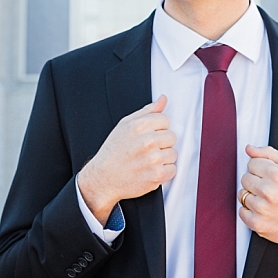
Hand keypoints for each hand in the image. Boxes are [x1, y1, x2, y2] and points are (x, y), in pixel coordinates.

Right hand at [77, 96, 176, 224]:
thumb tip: (163, 99)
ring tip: (148, 160)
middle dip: (162, 143)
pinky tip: (150, 170)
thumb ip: (147, 111)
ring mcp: (153, 159)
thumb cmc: (113, 152)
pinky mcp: (157, 175)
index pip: (165, 120)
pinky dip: (164, 172)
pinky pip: (173, 170)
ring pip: (173, 154)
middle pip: (172, 137)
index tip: (149, 135)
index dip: (158, 128)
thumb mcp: (125, 125)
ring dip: (163, 158)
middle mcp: (147, 141)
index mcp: (139, 126)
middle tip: (147, 149)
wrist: (104, 178)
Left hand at [240, 145, 277, 268]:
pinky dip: (250, 212)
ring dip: (252, 197)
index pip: (251, 163)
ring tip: (269, 201)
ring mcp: (261, 208)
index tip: (271, 177)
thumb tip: (249, 148)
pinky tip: (265, 211)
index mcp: (276, 174)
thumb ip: (268, 153)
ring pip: (241, 194)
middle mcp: (267, 191)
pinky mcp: (257, 224)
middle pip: (245, 178)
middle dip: (256, 182)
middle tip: (271, 190)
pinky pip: (241, 211)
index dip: (261, 169)